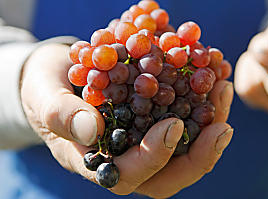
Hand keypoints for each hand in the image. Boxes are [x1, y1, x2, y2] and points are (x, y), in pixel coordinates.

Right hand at [20, 43, 233, 197]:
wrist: (57, 76)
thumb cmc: (45, 90)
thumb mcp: (44, 98)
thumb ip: (61, 114)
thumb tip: (91, 130)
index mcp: (97, 163)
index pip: (129, 175)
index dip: (154, 157)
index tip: (173, 125)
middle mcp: (126, 160)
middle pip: (169, 175)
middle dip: (200, 155)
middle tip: (221, 126)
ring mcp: (143, 143)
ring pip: (185, 152)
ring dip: (210, 128)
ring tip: (223, 92)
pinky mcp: (156, 122)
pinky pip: (187, 122)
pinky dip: (205, 105)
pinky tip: (215, 80)